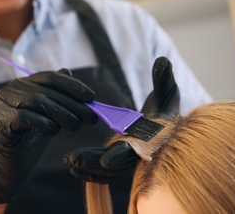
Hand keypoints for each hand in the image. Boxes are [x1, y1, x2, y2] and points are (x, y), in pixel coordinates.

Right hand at [0, 69, 97, 202]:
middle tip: (90, 117)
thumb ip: (55, 95)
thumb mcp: (46, 115)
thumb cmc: (29, 138)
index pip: (50, 77)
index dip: (72, 85)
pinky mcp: (1, 122)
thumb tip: (68, 72)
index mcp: (22, 84)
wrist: (7, 164)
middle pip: (46, 90)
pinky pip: (25, 117)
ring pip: (37, 101)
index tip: (91, 97)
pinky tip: (54, 131)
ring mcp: (2, 105)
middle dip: (72, 103)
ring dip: (61, 113)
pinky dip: (43, 123)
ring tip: (76, 126)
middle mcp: (10, 90)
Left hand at [63, 56, 179, 183]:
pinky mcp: (118, 160)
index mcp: (150, 139)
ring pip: (108, 172)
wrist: (162, 125)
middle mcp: (139, 153)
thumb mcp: (167, 91)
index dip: (121, 155)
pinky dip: (90, 172)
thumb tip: (162, 60)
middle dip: (94, 163)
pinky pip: (105, 173)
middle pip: (116, 165)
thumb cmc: (166, 107)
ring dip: (88, 169)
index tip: (105, 161)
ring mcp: (128, 160)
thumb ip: (163, 79)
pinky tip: (73, 168)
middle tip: (71, 160)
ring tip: (68, 162)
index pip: (135, 150)